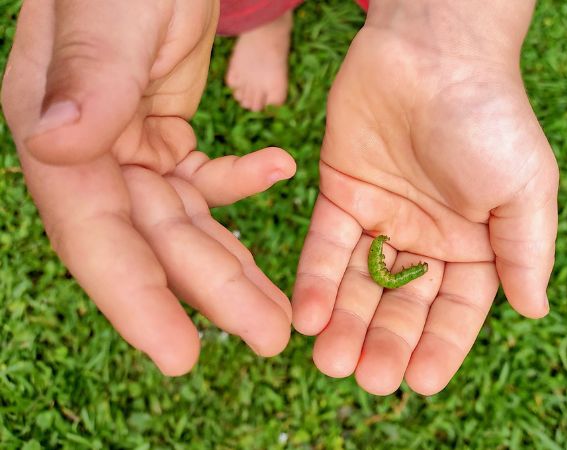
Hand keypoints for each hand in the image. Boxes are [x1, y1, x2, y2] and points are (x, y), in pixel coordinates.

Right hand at [1, 0, 295, 374]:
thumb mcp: (112, 10)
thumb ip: (87, 74)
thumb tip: (55, 144)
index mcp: (55, 133)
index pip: (93, 234)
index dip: (134, 299)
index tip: (181, 355)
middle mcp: (89, 154)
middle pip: (153, 242)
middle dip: (211, 292)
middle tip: (269, 336)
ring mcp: (128, 148)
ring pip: (184, 224)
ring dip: (234, 262)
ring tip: (282, 308)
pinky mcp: (164, 136)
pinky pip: (204, 178)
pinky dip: (242, 182)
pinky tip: (278, 169)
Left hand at [292, 0, 557, 394]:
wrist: (431, 52)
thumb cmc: (488, 116)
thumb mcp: (525, 187)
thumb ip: (525, 251)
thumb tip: (533, 310)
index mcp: (473, 243)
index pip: (456, 310)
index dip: (439, 347)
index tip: (420, 382)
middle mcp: (424, 238)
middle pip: (401, 304)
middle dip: (384, 342)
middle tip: (365, 378)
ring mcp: (380, 218)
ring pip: (359, 283)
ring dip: (344, 322)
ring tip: (328, 360)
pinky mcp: (340, 196)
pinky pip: (325, 246)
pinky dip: (315, 280)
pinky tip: (306, 315)